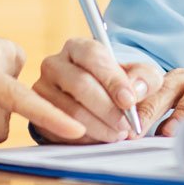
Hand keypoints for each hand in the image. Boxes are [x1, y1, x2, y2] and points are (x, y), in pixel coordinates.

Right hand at [33, 37, 163, 142]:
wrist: (96, 100)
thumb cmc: (117, 85)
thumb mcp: (138, 75)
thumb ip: (145, 77)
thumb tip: (135, 90)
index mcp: (77, 47)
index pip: (93, 57)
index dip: (113, 80)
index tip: (129, 101)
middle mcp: (54, 64)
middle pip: (80, 85)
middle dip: (107, 109)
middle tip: (126, 125)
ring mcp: (42, 89)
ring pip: (71, 111)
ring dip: (99, 127)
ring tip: (117, 133)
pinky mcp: (38, 114)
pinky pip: (61, 129)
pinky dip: (86, 137)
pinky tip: (100, 136)